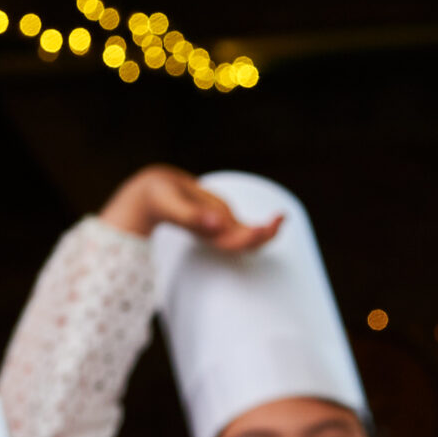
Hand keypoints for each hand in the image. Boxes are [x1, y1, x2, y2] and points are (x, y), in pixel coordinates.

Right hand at [99, 164, 282, 250]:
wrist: (154, 194)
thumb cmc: (162, 198)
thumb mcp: (173, 204)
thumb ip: (193, 216)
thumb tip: (218, 223)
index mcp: (206, 233)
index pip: (232, 240)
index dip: (249, 237)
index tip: (262, 228)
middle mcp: (217, 234)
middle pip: (246, 242)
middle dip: (265, 234)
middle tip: (279, 218)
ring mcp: (222, 228)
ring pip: (251, 237)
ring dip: (269, 231)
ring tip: (283, 217)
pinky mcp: (224, 219)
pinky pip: (249, 227)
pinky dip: (265, 225)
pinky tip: (280, 217)